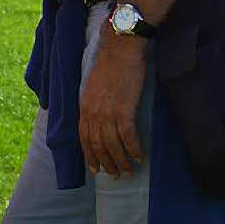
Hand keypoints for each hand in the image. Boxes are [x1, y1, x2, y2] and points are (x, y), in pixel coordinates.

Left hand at [79, 28, 146, 176]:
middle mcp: (93, 112)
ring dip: (121, 161)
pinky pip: (128, 137)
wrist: (120, 49)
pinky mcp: (124, 110)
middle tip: (116, 175)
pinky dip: (134, 149)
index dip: (90, 155)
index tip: (95, 169)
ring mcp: (108, 112)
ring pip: (112, 145)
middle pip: (98, 145)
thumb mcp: (93, 85)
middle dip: (106, 163)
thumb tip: (99, 118)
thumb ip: (93, 102)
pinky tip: (140, 157)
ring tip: (129, 171)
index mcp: (84, 106)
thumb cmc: (110, 64)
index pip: (84, 138)